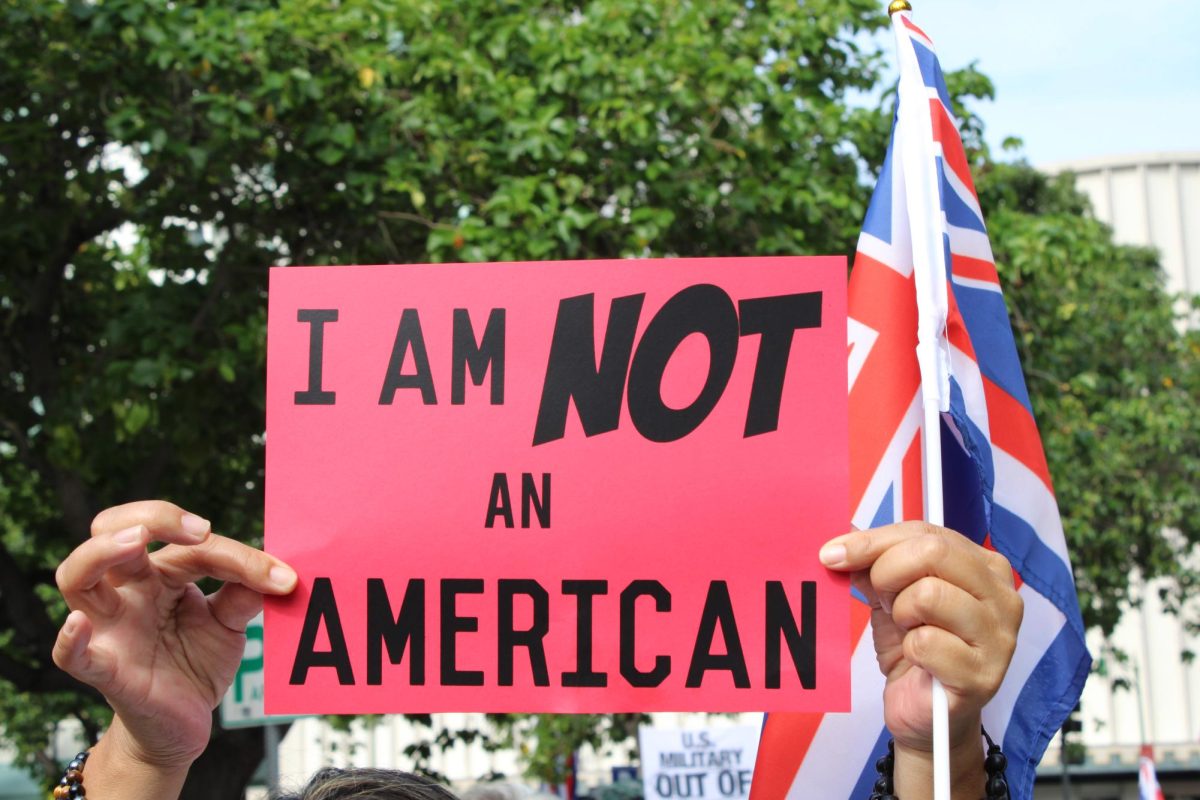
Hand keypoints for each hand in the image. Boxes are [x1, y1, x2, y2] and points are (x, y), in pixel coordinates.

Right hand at [52, 501, 297, 771]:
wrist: (182, 725)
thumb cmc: (197, 663)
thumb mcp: (227, 624)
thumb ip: (243, 595)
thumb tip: (276, 573)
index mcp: (158, 575)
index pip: (190, 546)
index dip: (237, 556)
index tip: (281, 577)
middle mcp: (127, 592)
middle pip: (112, 531)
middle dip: (152, 516)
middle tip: (200, 529)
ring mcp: (110, 628)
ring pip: (77, 576)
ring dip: (103, 551)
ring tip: (137, 541)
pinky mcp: (105, 670)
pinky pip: (72, 655)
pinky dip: (70, 638)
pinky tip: (79, 624)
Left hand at [819, 521, 1021, 794]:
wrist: (924, 713)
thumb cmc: (915, 648)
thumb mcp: (892, 595)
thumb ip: (873, 563)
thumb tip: (840, 544)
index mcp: (985, 566)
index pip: (925, 532)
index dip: (873, 540)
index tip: (833, 554)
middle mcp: (1002, 596)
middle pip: (932, 552)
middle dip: (887, 571)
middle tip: (879, 597)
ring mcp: (999, 636)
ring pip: (928, 594)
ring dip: (901, 613)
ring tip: (908, 630)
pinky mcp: (983, 675)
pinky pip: (926, 642)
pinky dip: (909, 649)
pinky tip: (918, 660)